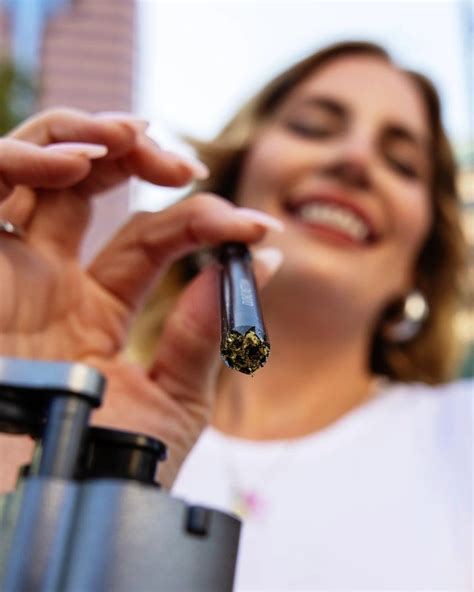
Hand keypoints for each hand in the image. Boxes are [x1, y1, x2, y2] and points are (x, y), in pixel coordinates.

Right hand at [0, 109, 282, 487]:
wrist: (51, 514)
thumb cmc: (111, 469)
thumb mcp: (175, 399)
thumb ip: (208, 333)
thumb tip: (255, 269)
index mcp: (95, 309)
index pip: (151, 239)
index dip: (203, 225)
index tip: (258, 232)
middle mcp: (48, 282)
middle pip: (90, 189)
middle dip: (141, 161)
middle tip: (191, 165)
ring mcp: (8, 271)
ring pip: (38, 172)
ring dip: (87, 141)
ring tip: (142, 138)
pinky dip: (25, 160)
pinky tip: (82, 160)